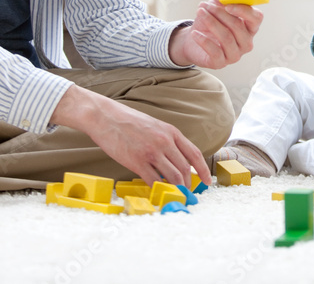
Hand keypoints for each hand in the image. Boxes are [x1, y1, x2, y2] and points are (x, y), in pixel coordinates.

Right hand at [51, 85, 211, 185]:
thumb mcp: (154, 126)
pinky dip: (158, 189)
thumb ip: (167, 141)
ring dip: (176, 190)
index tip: (207, 181)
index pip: (194, 154)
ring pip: (173, 177)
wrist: (105, 117)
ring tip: (176, 196)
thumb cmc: (128, 121)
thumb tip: (176, 160)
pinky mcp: (137, 161)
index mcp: (171, 132)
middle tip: (187, 194)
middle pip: (185, 169)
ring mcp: (151, 152)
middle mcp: (165, 141)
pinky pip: (154, 181)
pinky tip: (158, 193)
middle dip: (188, 184)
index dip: (203, 170)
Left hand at [168, 0, 263, 69]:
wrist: (193, 39)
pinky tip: (195, 33)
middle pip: (238, 27)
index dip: (244, 11)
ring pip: (227, 38)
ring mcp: (235, 55)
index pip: (257, 18)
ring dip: (211, 23)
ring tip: (200, 13)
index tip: (228, 4)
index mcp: (250, 27)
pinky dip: (204, 41)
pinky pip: (215, 52)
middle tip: (206, 5)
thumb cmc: (210, 22)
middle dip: (220, 14)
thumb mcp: (216, 6)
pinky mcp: (221, 63)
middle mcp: (246, 42)